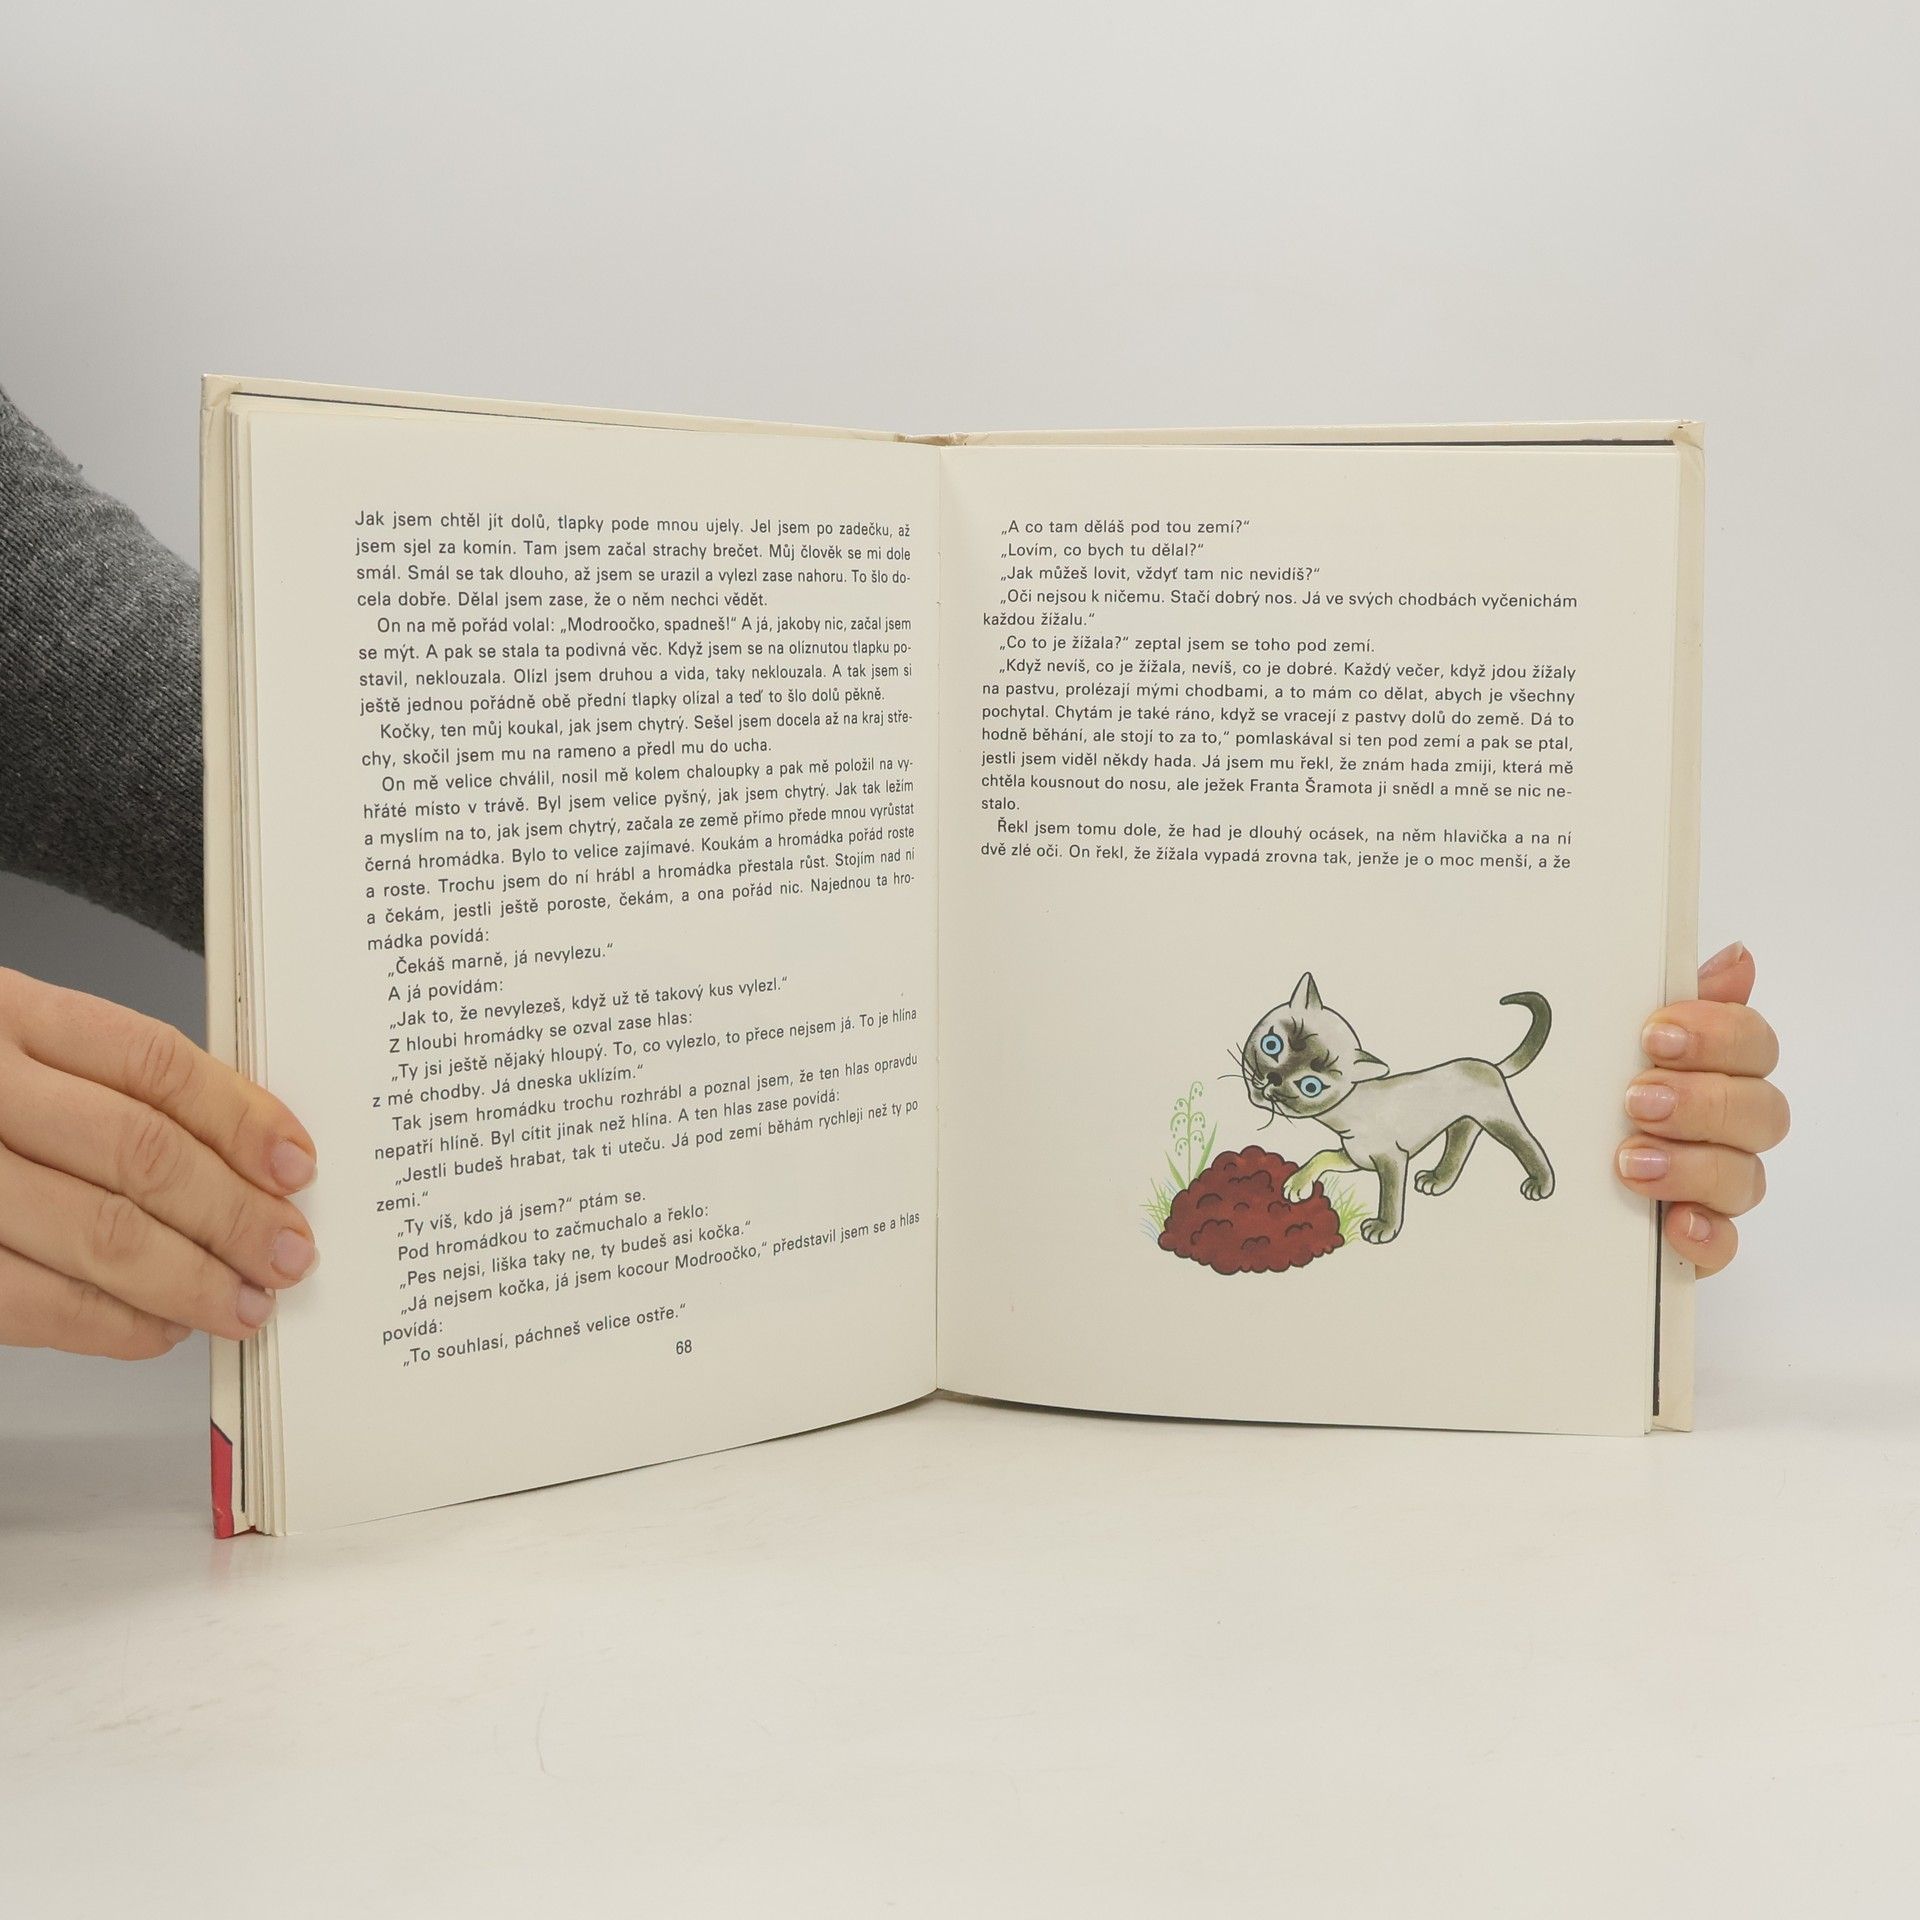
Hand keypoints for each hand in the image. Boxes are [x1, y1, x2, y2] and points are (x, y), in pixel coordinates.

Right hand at [0, 968, 316, 1357]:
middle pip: (140, 1154)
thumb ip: (101, 1082)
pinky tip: (161, 1328)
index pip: (154, 1063)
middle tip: (289, 1253)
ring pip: (99, 1232)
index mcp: (7, 1013)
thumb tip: (240, 1154)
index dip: (242, 1118)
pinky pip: (32, 1302)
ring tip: (246, 1304)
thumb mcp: (9, 1043)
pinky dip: (114, 1324)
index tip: (297, 1165)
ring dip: (192, 1280)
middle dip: (234, 1215)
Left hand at [1615, 942, 1787, 1275]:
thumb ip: (1669, 1000)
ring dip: (1692, 1165)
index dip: (1718, 1035)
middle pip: (1762, 1110)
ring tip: (1629, 1160)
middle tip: (1637, 1100)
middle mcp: (1727, 1128)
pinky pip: (1726, 1244)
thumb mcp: (1612, 1041)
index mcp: (1715, 1069)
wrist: (1546, 1181)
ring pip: (1745, 1176)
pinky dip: (1706, 1234)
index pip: (1753, 1043)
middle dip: (1701, 1101)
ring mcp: (1717, 1186)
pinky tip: (1675, 1223)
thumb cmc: (1591, 1094)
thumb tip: (1736, 957)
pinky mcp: (1698, 1241)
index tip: (1656, 1034)